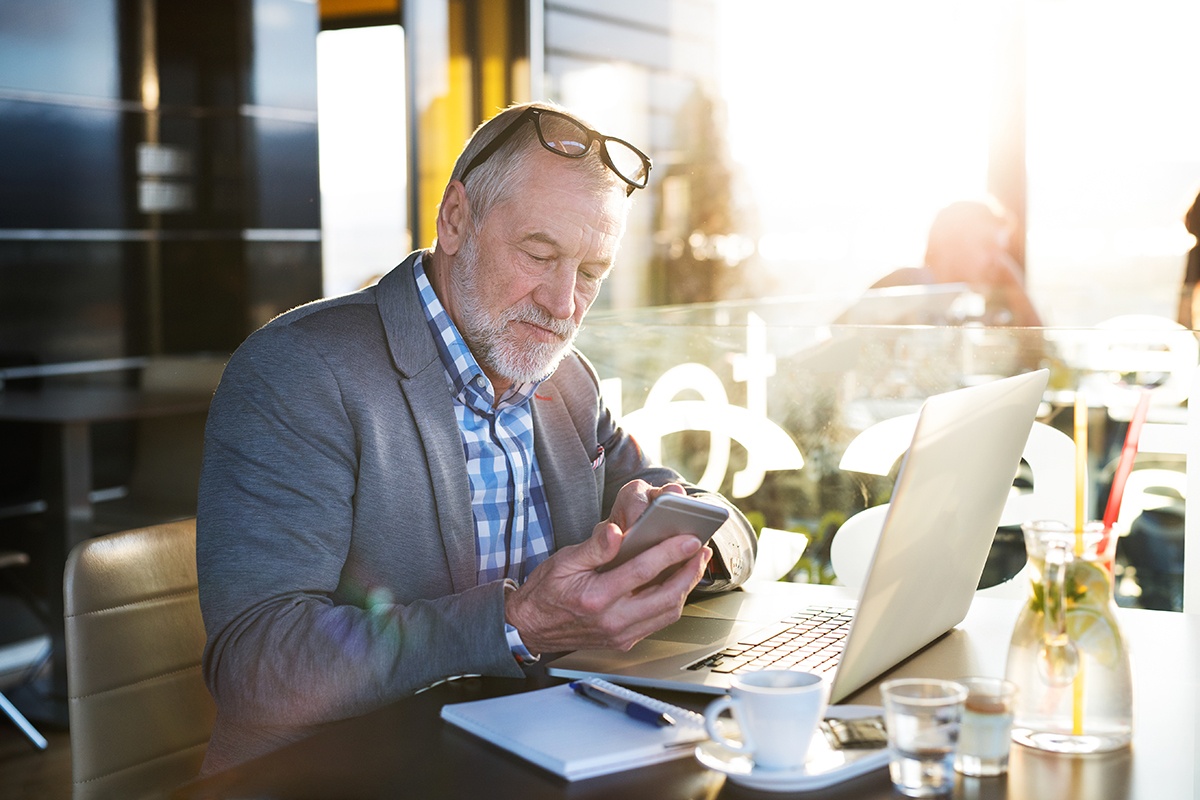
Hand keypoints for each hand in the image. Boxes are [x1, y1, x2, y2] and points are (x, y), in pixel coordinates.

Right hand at [504, 480, 710, 653]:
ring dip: (686, 588)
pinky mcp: (623, 641)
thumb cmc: (546, 592)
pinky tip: (676, 584)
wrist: (530, 628)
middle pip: (665, 597)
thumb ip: (594, 548)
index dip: (670, 553)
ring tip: (694, 564)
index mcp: (596, 598)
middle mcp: (611, 621)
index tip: (689, 538)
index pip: (642, 572)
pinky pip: (657, 622)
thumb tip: (615, 531)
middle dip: (689, 572)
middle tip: (701, 551)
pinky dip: (672, 602)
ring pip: (667, 613)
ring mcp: (620, 634)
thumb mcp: (564, 561)